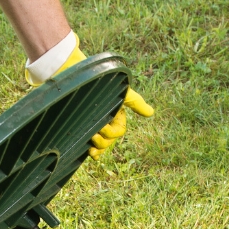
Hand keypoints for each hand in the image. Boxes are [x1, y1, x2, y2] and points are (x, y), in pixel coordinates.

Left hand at [34, 41, 154, 158]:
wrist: (77, 74)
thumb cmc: (100, 80)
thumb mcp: (121, 91)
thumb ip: (135, 103)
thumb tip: (151, 113)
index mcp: (115, 113)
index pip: (118, 130)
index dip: (112, 133)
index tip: (102, 128)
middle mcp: (105, 119)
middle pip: (109, 139)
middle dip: (104, 142)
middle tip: (94, 137)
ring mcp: (92, 122)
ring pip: (100, 143)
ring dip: (98, 148)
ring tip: (90, 148)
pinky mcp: (80, 124)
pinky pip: (87, 142)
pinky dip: (91, 150)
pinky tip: (89, 154)